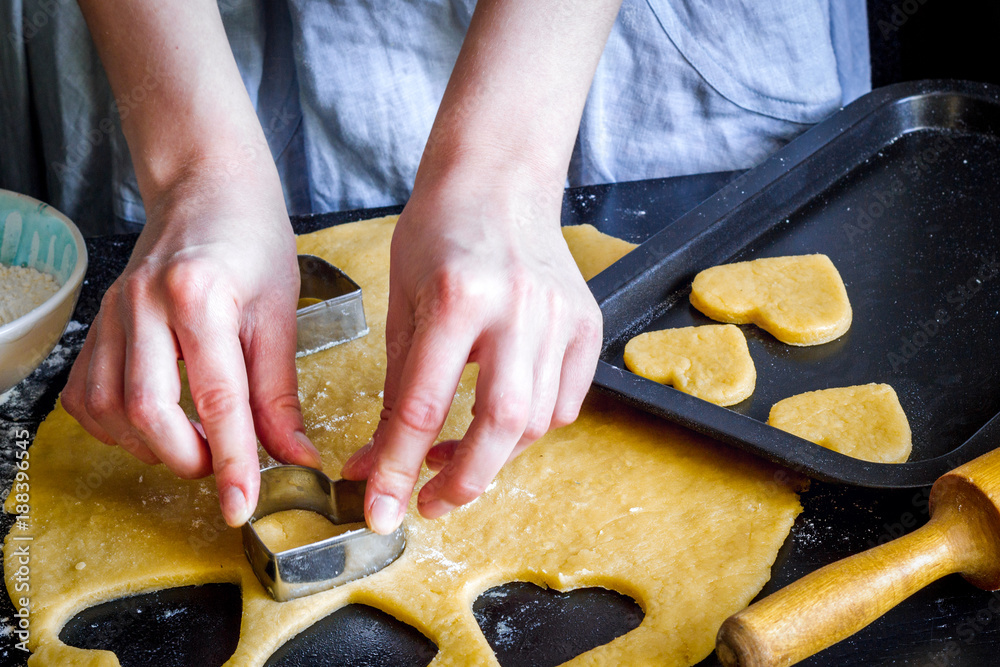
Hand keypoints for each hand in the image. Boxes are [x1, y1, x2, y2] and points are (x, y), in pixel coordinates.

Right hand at [63, 160, 320, 526]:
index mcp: (199, 295)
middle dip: (188, 458)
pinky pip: (87, 394)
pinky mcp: (97, 322)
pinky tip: (154, 425)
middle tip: (224, 468)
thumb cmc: (253, 241)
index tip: (244, 506)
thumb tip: (293, 456)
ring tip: (197, 444)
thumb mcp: (280, 313)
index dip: (233, 461)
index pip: (217, 398)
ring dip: (152, 446)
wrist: (207, 188)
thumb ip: (279, 392)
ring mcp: (112, 312)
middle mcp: (144, 303)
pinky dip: (116, 426)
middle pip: (148, 411)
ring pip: (109, 409)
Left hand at [341, 168, 601, 532]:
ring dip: (493, 456)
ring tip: (454, 457)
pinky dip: (532, 426)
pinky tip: (500, 421)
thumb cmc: (439, 231)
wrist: (499, 180)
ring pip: (537, 421)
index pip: (423, 406)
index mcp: (458, 297)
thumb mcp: (402, 303)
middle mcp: (518, 308)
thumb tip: (374, 462)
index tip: (378, 509)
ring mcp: (561, 316)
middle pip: (501, 427)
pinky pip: (566, 401)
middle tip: (428, 504)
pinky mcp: (587, 322)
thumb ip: (395, 387)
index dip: (395, 468)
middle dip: (462, 482)